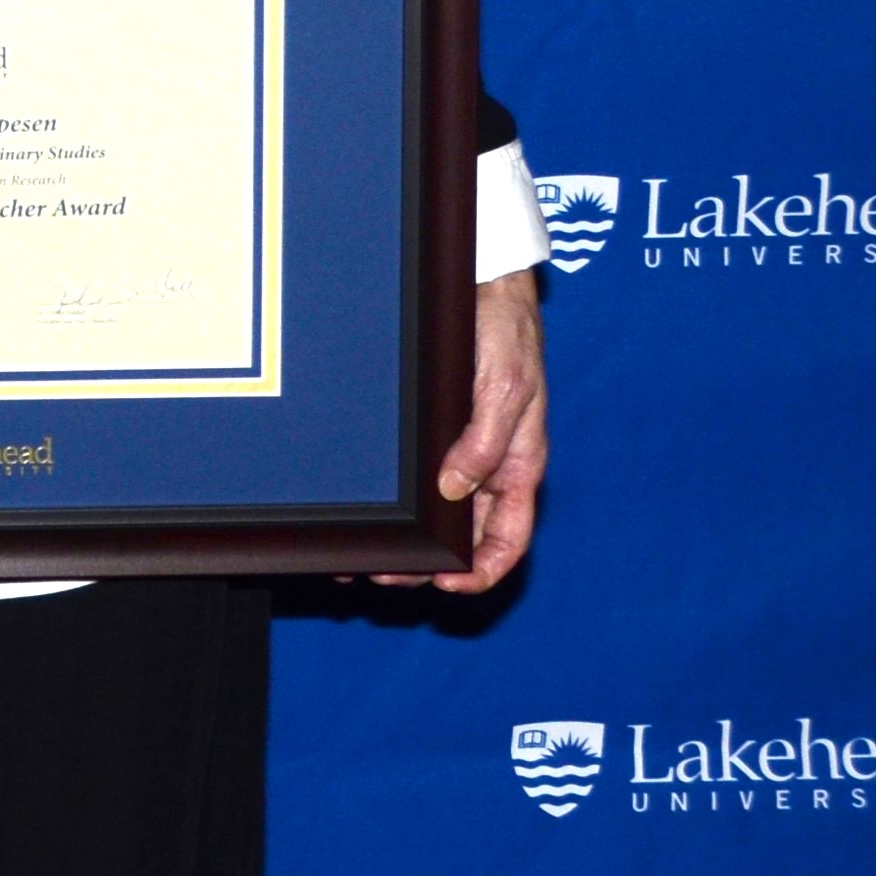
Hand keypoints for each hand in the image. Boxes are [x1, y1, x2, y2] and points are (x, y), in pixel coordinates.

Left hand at [390, 270, 546, 593]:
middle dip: (426, 567)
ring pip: (432, 518)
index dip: (483, 571)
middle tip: (382, 576)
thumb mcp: (506, 387)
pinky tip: (361, 518)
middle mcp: (486, 470)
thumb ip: (487, 442)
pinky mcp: (430, 438)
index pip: (509, 539)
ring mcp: (456, 455)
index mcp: (517, 466)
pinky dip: (390, 508)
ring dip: (401, 544)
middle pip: (462, 538)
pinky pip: (411, 484)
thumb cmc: (506, 335)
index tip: (448, 586)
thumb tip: (456, 489)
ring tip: (358, 561)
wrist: (481, 289)